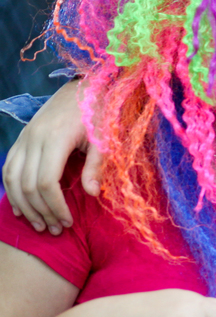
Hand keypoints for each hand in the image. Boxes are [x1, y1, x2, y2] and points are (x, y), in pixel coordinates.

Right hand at [2, 81, 98, 232]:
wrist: (85, 85)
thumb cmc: (100, 111)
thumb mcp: (105, 137)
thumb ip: (96, 165)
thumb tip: (92, 194)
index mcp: (56, 139)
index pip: (47, 182)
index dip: (55, 206)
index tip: (68, 222)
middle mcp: (34, 139)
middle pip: (28, 185)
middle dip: (41, 212)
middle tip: (56, 230)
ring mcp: (24, 138)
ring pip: (12, 179)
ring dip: (24, 206)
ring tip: (39, 225)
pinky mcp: (21, 139)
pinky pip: (8, 168)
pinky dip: (11, 190)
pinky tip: (21, 208)